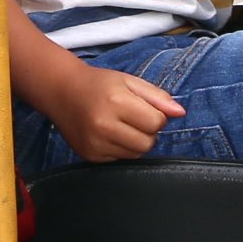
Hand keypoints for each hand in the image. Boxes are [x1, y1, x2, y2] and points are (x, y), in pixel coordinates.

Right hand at [49, 62, 183, 162]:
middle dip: (148, 131)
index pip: (156, 122)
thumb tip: (180, 113)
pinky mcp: (90, 156)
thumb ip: (158, 97)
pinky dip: (121, 149)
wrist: (61, 92)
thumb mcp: (130, 81)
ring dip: (136, 141)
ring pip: (136, 154)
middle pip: (148, 142)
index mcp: (116, 101)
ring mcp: (95, 143)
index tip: (144, 108)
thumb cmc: (99, 84)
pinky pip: (121, 159)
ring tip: (122, 125)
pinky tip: (110, 134)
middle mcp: (104, 125)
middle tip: (133, 118)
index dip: (156, 116)